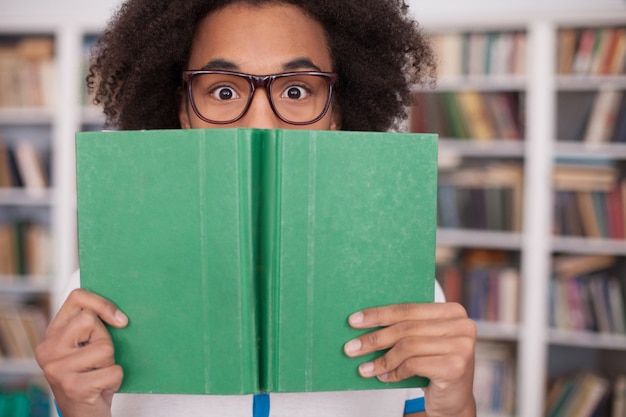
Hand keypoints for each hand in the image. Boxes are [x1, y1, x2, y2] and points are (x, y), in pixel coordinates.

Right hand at [35, 289, 127, 416]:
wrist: (84, 413)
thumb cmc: (91, 374)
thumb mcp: (87, 346)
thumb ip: (92, 325)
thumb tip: (119, 313)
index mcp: (53, 334)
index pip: (77, 298)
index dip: (103, 304)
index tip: (119, 320)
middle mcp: (48, 350)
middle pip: (90, 320)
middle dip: (105, 338)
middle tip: (99, 357)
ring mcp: (58, 370)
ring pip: (104, 347)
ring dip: (111, 362)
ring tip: (99, 373)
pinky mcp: (73, 387)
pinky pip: (113, 371)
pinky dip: (116, 379)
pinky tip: (102, 386)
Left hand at [343, 302, 476, 416]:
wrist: (455, 400)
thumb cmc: (434, 365)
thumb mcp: (423, 341)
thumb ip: (405, 328)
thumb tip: (363, 321)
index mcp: (452, 311)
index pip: (408, 308)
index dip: (379, 314)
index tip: (354, 321)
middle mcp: (462, 325)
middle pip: (406, 328)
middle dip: (374, 338)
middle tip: (351, 347)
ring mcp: (461, 346)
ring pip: (408, 346)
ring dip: (382, 360)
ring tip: (365, 368)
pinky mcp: (455, 367)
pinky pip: (413, 365)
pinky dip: (394, 372)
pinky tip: (384, 377)